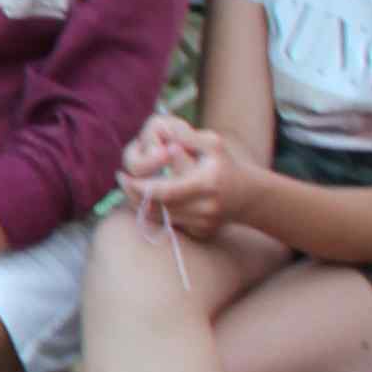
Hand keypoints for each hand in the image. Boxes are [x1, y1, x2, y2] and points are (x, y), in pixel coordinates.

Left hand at [123, 118, 233, 239]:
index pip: (163, 192)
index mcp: (207, 184)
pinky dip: (156, 212)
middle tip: (121, 180)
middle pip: (156, 208)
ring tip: (131, 187)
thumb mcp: (212, 143)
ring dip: (141, 204)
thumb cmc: (224, 163)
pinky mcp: (201, 233)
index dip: (137, 186)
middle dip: (134, 194)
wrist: (249, 196)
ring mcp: (203, 224)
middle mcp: (205, 208)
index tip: (121, 175)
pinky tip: (148, 198)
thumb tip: (164, 137)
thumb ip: (188, 137)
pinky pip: (170, 225)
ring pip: (160, 219)